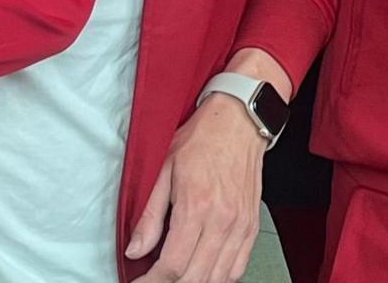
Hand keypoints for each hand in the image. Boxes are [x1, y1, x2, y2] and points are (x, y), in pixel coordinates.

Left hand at [127, 93, 267, 282]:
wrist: (239, 121)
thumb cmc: (202, 139)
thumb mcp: (163, 169)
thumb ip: (149, 215)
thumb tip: (136, 249)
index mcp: (197, 206)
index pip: (173, 265)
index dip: (152, 281)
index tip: (140, 281)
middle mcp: (223, 221)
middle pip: (195, 278)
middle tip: (154, 279)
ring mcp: (241, 226)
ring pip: (218, 278)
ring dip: (195, 282)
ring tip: (176, 277)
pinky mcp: (251, 226)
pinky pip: (237, 267)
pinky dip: (219, 277)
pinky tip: (204, 272)